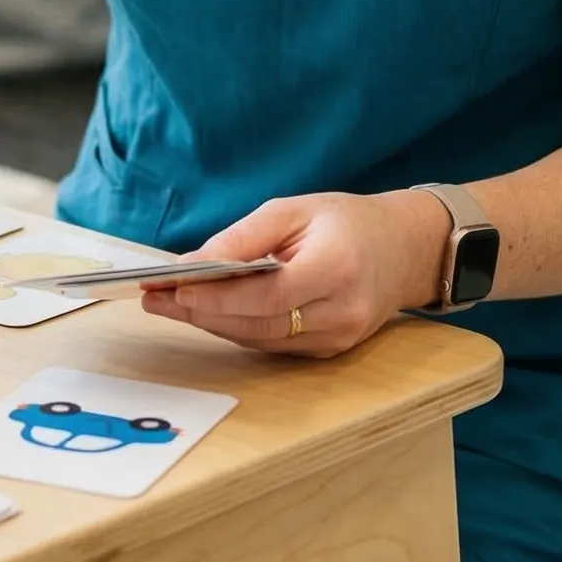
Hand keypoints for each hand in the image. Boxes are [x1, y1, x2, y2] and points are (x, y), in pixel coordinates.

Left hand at [140, 190, 450, 358]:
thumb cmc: (346, 221)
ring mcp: (339, 338)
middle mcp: (341, 312)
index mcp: (336, 269)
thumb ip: (244, 237)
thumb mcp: (294, 209)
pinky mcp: (332, 351)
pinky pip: (274, 343)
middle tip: (155, 298)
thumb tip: (194, 262)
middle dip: (201, 311)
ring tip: (169, 304)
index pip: (265, 293)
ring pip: (261, 339)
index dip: (216, 295)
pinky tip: (207, 312)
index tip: (172, 286)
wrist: (406, 249)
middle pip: (258, 323)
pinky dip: (238, 328)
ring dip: (212, 323)